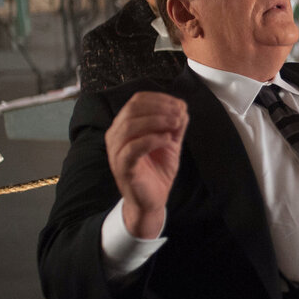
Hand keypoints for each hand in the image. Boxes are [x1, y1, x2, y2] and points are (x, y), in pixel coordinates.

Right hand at [105, 92, 188, 238]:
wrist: (152, 200)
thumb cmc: (157, 169)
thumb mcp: (170, 141)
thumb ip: (175, 124)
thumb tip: (182, 106)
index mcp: (125, 125)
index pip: (137, 100)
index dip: (160, 98)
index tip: (180, 105)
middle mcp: (116, 135)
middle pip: (133, 109)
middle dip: (160, 108)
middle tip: (179, 114)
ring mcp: (116, 151)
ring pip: (130, 125)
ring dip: (157, 121)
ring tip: (176, 124)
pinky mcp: (122, 167)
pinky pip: (132, 148)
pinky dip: (152, 140)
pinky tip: (167, 140)